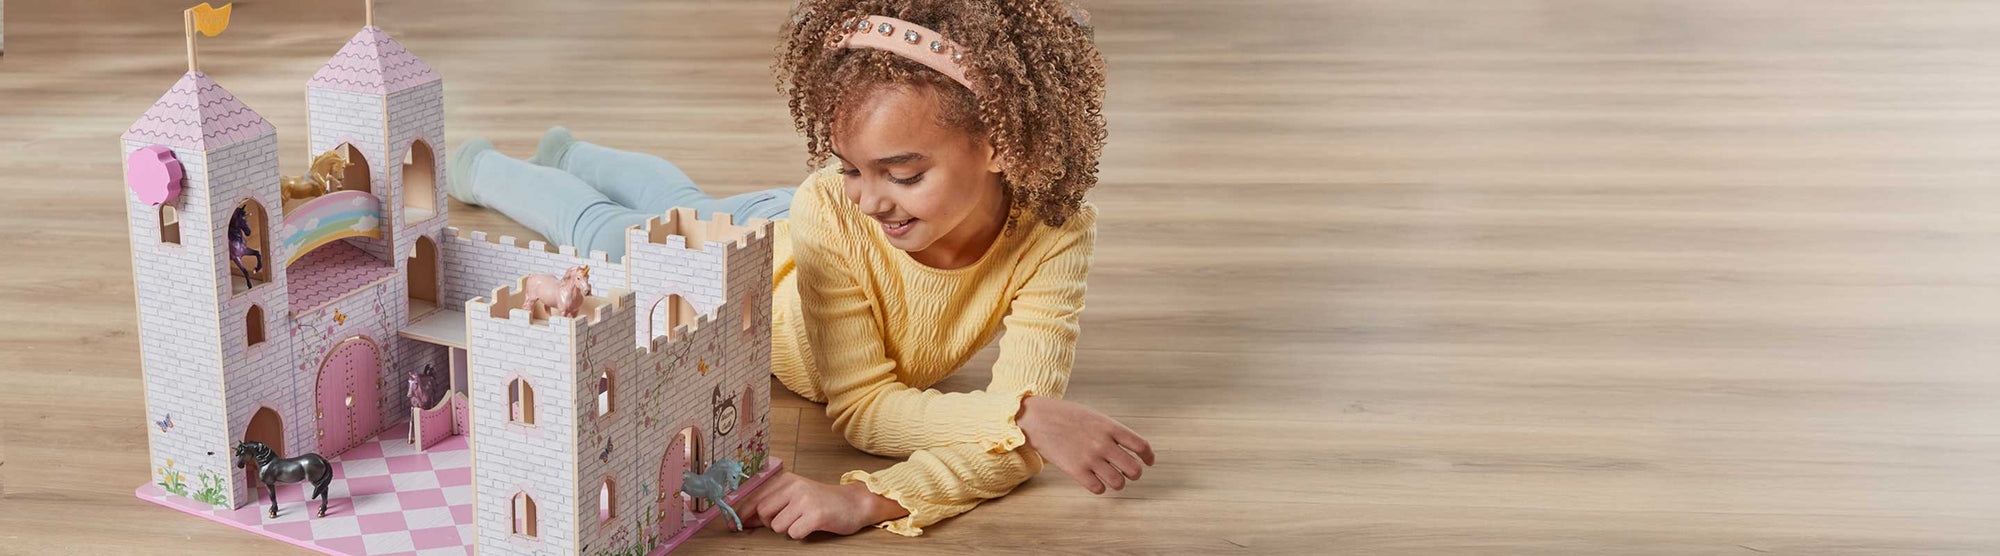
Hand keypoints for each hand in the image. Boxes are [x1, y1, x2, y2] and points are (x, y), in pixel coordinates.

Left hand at [738, 471, 907, 538]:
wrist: (853, 504)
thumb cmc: (821, 502)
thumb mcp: (794, 496)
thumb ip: (769, 505)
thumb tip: (741, 520)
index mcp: (786, 479)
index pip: (754, 497)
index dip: (741, 513)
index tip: (732, 525)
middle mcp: (794, 486)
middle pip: (763, 513)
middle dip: (770, 523)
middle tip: (788, 519)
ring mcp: (805, 500)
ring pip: (777, 526)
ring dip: (788, 528)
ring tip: (803, 520)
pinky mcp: (815, 514)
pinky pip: (793, 533)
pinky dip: (800, 534)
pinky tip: (811, 525)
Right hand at [1014, 396, 1155, 493]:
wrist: (1038, 418)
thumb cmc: (1066, 416)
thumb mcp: (1094, 416)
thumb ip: (1111, 431)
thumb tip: (1128, 448)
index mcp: (1110, 427)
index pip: (1141, 446)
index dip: (1148, 457)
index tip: (1149, 462)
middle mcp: (1103, 443)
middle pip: (1134, 469)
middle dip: (1134, 474)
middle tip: (1128, 473)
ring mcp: (1089, 458)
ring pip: (1118, 483)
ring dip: (1118, 483)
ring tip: (1112, 478)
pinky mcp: (1076, 471)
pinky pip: (1098, 489)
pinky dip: (1099, 487)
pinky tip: (1094, 480)